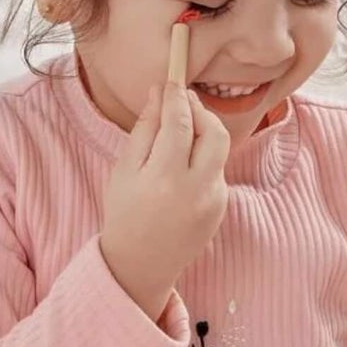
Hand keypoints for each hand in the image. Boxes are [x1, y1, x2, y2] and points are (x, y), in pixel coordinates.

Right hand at [100, 83, 229, 319]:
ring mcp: (214, 200)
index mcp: (165, 178)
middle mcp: (196, 189)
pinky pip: (217, 170)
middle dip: (201, 110)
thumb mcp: (124, 170)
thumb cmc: (125, 214)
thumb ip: (144, 129)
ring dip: (204, 132)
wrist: (141, 264)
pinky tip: (183, 165)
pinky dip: (203, 158)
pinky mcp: (222, 207)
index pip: (180, 123)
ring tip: (181, 130)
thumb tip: (159, 93)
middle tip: (183, 102)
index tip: (171, 82)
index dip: (177, 98)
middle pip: (215, 132)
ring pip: (220, 150)